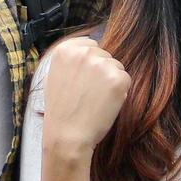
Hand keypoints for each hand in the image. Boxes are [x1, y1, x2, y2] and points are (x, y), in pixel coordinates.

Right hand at [40, 39, 130, 161]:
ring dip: (111, 82)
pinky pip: (125, 80)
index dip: (89, 63)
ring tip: (94, 100)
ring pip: (116, 67)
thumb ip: (71, 61)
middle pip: (104, 55)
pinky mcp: (118, 78)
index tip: (83, 79)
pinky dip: (120, 93)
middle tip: (88, 94)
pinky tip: (104, 105)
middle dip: (101, 72)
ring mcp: (102, 64)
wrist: (67, 136)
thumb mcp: (54, 77)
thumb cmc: (61, 111)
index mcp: (66, 50)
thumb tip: (89, 51)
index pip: (90, 44)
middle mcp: (84, 52)